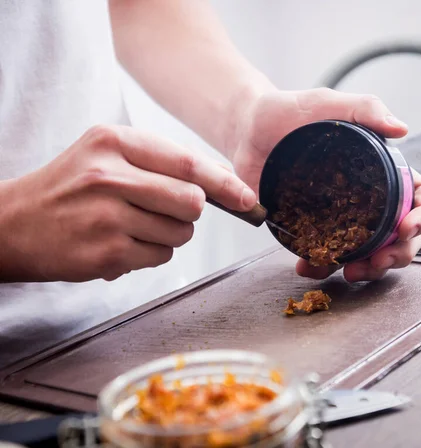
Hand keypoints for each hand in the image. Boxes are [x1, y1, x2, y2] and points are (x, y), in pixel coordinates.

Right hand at [0, 125, 256, 282]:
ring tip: (131, 227)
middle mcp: (109, 175)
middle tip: (163, 211)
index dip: (225, 183)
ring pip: (180, 234)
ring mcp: (107, 216)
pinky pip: (160, 257)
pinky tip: (119, 244)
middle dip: (189, 212)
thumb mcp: (105, 154)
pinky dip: (149, 254)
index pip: (188, 163)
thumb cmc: (68, 188)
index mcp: (114, 142)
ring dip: (168, 235)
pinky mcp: (106, 253)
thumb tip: (220, 182)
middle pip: (191, 202)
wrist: (12, 224)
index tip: (246, 197)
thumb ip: (160, 162)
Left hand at [231, 88, 420, 281]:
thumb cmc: (288, 111)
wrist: (246, 129)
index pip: (418, 196)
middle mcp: (367, 196)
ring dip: (367, 269)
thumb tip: (401, 129)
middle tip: (381, 260)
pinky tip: (309, 267)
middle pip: (400, 234)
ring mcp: (341, 215)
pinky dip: (321, 267)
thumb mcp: (327, 103)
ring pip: (369, 251)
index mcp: (381, 169)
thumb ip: (365, 108)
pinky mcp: (312, 228)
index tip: (407, 228)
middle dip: (398, 253)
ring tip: (350, 271)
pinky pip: (326, 254)